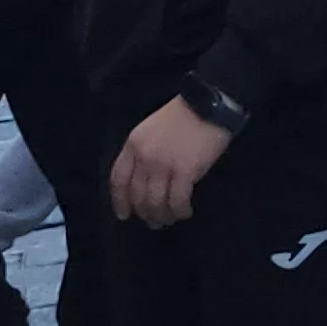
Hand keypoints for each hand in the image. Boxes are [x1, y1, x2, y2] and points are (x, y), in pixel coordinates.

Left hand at [111, 95, 236, 225]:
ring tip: (169, 220)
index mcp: (133, 144)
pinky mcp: (185, 171)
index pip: (118, 179)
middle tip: (153, 221)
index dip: (119, 201)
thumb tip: (143, 181)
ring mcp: (164, 165)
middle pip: (137, 195)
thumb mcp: (150, 129)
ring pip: (156, 202)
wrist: (208, 104)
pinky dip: (180, 211)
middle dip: (144, 212)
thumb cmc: (181, 115)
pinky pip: (178, 201)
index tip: (124, 215)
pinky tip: (185, 212)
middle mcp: (144, 157)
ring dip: (162, 216)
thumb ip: (142, 151)